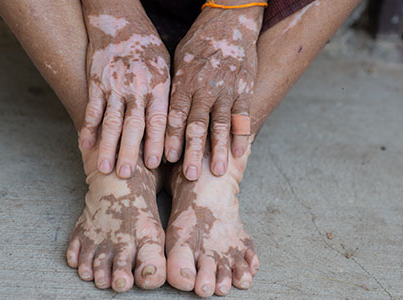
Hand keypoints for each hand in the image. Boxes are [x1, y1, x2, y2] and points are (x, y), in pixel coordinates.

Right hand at [80, 0, 169, 177]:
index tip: (157, 164)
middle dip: (129, 152)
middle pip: (132, 125)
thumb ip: (167, 99)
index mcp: (157, 86)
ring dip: (107, 146)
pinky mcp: (96, 82)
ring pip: (110, 121)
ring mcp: (113, 86)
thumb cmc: (149, 50)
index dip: (157, 142)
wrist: (120, 21)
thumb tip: (175, 130)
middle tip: (126, 175)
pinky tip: (85, 145)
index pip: (158, 119)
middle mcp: (136, 88)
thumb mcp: (166, 70)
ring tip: (104, 168)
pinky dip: (88, 127)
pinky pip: (92, 108)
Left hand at [165, 6, 262, 179]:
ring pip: (221, 124)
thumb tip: (158, 118)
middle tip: (190, 175)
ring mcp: (226, 89)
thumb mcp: (177, 63)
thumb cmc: (197, 46)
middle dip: (193, 151)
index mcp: (184, 82)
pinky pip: (243, 115)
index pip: (175, 115)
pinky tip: (239, 153)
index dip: (171, 138)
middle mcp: (204, 88)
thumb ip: (172, 91)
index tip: (167, 160)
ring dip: (219, 150)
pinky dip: (241, 135)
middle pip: (197, 125)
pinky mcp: (244, 89)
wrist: (228, 22)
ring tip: (217, 171)